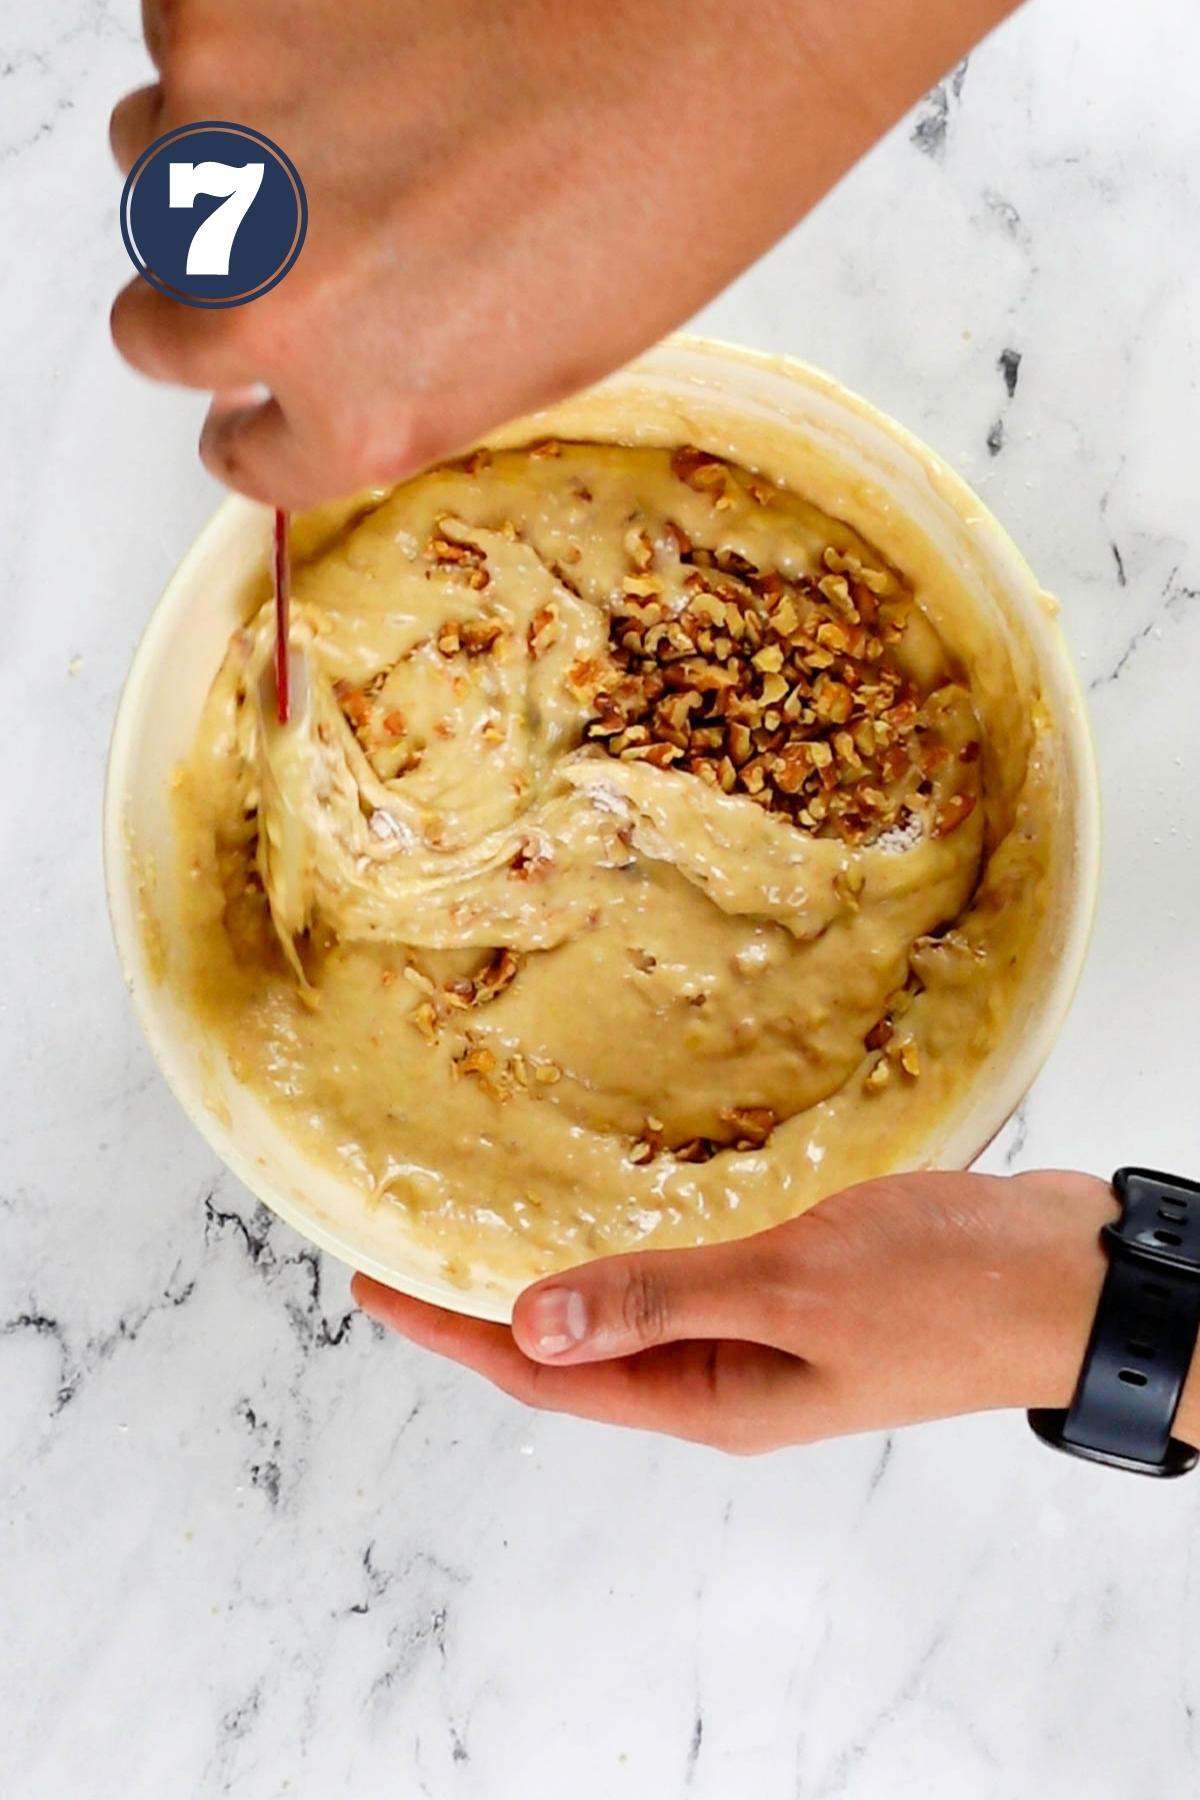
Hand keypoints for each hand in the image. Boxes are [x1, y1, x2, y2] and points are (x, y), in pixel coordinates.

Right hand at [110, 0, 1012, 507]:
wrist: (701, 33)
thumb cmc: (654, 192)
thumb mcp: (518, 365)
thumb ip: (382, 386)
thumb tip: (308, 365)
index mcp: (355, 414)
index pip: (239, 453)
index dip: (259, 419)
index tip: (263, 394)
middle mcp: (268, 299)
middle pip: (154, 324)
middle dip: (216, 296)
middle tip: (302, 244)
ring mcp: (228, 145)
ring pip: (153, 167)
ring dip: (226, 158)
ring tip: (355, 126)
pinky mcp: (216, 7)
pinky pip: (183, 40)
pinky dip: (250, 45)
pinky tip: (356, 45)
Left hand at [354, 1170, 1131, 1452]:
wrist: (1068, 1279)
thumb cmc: (946, 1292)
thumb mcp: (792, 1292)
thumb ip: (661, 1301)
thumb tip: (531, 1325)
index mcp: (712, 1397)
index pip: (548, 1374)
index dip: (454, 1330)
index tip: (374, 1282)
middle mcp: (724, 1374)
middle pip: (575, 1346)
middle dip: (486, 1305)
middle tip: (407, 1244)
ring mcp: (763, 1331)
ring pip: (629, 1305)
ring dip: (557, 1271)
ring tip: (484, 1221)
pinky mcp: (798, 1283)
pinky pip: (689, 1269)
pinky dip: (635, 1240)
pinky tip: (615, 1198)